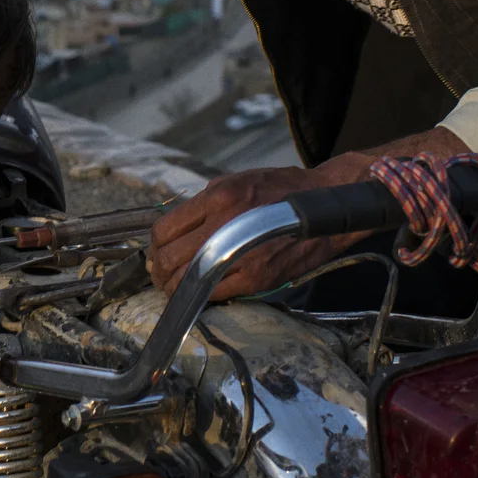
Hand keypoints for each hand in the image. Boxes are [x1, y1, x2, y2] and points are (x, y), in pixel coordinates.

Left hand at [148, 163, 361, 301]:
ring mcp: (242, 253)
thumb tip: (172, 232)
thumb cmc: (279, 191)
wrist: (324, 204)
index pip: (164, 229)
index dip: (153, 247)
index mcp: (217, 196)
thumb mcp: (235, 182)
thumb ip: (203, 205)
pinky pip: (215, 293)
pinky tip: (202, 291)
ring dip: (175, 288)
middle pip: (169, 257)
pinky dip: (202, 295)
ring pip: (188, 279)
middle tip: (161, 276)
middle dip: (158, 271)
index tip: (156, 253)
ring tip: (176, 287)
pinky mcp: (258, 277)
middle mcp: (226, 223)